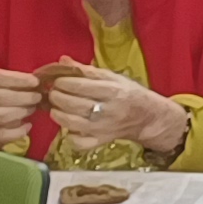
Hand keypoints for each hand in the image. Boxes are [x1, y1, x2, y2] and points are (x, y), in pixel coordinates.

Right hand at [0, 67, 46, 152]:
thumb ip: (13, 80)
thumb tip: (38, 81)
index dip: (17, 79)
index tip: (34, 81)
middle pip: (0, 97)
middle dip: (24, 97)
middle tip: (37, 97)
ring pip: (4, 115)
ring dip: (24, 111)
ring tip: (32, 108)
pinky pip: (9, 133)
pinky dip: (22, 129)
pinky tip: (27, 124)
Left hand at [44, 63, 188, 156]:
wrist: (147, 118)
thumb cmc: (128, 93)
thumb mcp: (112, 77)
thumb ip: (86, 70)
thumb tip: (62, 61)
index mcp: (112, 91)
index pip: (78, 86)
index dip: (62, 82)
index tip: (59, 81)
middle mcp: (107, 110)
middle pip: (71, 104)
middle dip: (56, 96)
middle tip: (55, 93)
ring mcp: (103, 129)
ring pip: (70, 123)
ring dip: (57, 114)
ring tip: (57, 108)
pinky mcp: (101, 141)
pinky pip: (79, 142)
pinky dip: (70, 135)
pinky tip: (71, 127)